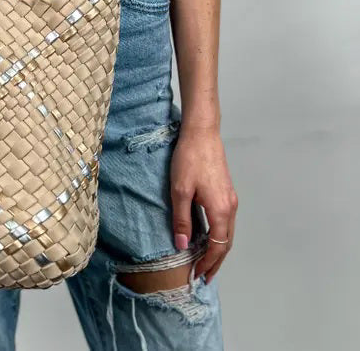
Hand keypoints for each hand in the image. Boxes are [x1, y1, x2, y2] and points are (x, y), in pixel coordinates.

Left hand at [170, 123, 237, 283]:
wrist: (202, 134)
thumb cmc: (189, 159)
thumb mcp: (180, 190)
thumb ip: (183, 219)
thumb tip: (183, 245)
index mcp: (221, 210)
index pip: (217, 247)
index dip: (207, 263)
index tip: (196, 275)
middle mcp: (230, 208)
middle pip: (226, 244)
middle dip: (215, 262)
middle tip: (204, 277)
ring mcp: (231, 199)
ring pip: (228, 233)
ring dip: (218, 250)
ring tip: (205, 262)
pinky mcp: (227, 192)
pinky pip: (226, 222)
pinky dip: (219, 236)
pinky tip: (208, 237)